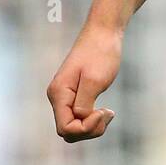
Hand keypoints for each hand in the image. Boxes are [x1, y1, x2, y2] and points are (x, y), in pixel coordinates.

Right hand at [47, 21, 122, 142]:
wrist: (104, 32)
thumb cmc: (101, 52)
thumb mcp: (95, 80)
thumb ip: (84, 104)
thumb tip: (78, 120)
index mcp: (58, 93)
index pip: (65, 128)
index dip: (85, 128)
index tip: (102, 111)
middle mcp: (57, 97)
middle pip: (68, 132)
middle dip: (90, 130)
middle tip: (108, 113)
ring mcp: (64, 96)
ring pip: (74, 127)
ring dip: (92, 126)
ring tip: (108, 112)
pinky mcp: (73, 95)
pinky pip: (78, 118)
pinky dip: (92, 120)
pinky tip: (105, 111)